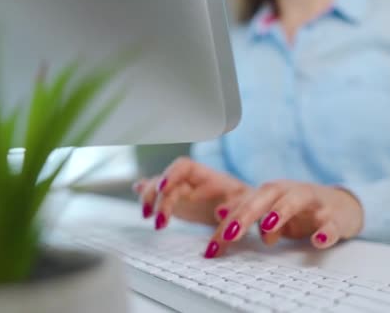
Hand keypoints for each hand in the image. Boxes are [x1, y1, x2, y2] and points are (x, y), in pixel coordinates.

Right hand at [133, 157, 249, 228]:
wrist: (248, 209)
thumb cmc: (249, 203)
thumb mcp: (246, 206)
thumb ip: (234, 210)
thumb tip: (219, 213)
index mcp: (207, 176)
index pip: (183, 167)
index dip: (171, 175)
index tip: (163, 189)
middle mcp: (192, 181)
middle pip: (167, 181)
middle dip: (157, 198)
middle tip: (158, 222)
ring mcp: (183, 192)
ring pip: (159, 189)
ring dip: (149, 200)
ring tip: (147, 217)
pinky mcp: (179, 203)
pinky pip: (159, 198)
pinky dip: (148, 198)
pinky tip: (140, 199)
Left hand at [203, 180, 363, 257]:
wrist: (341, 205)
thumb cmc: (299, 209)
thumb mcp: (270, 211)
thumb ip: (246, 212)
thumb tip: (219, 213)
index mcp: (271, 192)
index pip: (244, 206)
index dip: (226, 226)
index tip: (213, 249)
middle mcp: (290, 192)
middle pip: (265, 197)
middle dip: (247, 214)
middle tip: (231, 233)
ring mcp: (313, 203)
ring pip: (296, 201)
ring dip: (281, 212)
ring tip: (268, 227)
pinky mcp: (334, 217)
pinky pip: (331, 223)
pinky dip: (326, 231)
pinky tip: (319, 240)